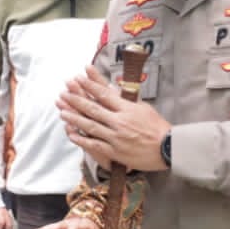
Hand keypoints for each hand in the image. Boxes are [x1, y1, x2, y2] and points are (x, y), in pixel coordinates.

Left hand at [57, 67, 171, 172]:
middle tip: (63, 93)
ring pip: (90, 125)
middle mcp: (119, 121)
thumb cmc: (157, 127)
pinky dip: (81, 139)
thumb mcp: (144, 107)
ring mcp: (115, 137)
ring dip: (74, 118)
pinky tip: (71, 133)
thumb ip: (127, 99)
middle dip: (76, 99)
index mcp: (127, 108)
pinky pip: (94, 144)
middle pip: (93, 108)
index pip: (104, 93)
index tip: (79, 77)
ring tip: (62, 111)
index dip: (89, 84)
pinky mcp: (115, 151)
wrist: (168, 148)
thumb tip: (113, 88)